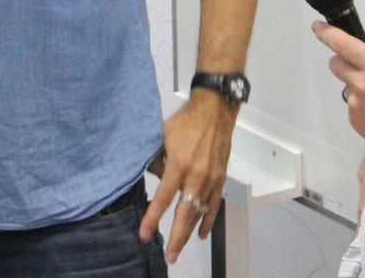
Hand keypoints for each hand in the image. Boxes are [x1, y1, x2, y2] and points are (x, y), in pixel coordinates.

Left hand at [139, 89, 236, 262]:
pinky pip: (214, 204)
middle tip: (168, 255)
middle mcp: (196, 176)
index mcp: (179, 165)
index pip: (163, 199)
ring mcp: (211, 179)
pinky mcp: (220, 177)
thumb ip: (156, 159)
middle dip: (175, 237)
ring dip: (189, 233)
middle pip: (184, 214)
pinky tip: (201, 233)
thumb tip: (152, 176)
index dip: (152, 219)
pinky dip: (208, 220)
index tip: (144, 234)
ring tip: (179, 249)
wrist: (214, 109)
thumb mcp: (162, 137)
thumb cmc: (186, 120)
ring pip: (199, 213)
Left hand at [312, 21, 364, 165]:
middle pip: (335, 64)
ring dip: (357, 85)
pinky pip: (353, 106)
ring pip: (347, 86)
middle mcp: (361, 85)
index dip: (326, 33)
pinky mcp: (355, 122)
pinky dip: (362, 104)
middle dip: (346, 60)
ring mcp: (356, 105)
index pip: (342, 44)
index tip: (318, 27)